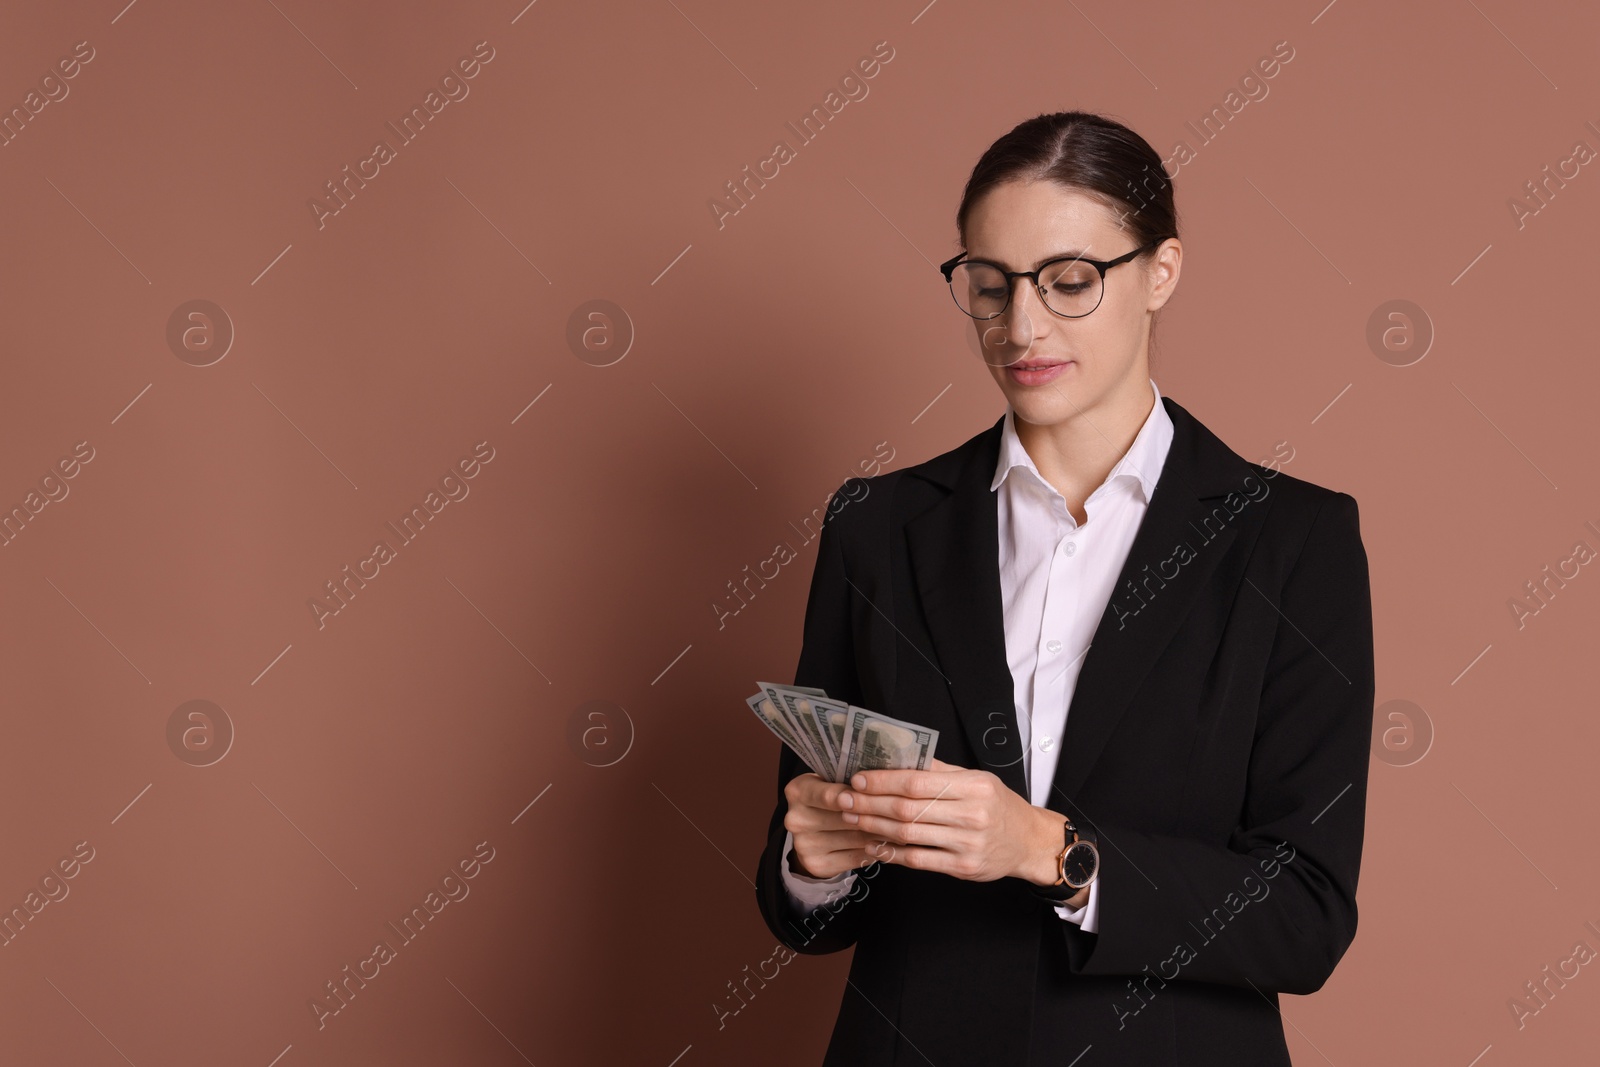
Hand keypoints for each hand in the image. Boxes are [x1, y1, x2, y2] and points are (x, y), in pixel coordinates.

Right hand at [783, 772, 901, 878]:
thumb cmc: (829, 798)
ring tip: (904, 828)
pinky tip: (890, 845)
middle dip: (877, 815)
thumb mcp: (832, 782)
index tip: (877, 795)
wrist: (811, 832)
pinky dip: (876, 851)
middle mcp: (796, 819)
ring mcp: (804, 844)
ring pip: (854, 838)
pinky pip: (855, 858)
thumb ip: (850, 783)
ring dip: (882, 834)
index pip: (828, 794)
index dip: (855, 796)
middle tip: (905, 813)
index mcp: (798, 791)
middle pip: (845, 818)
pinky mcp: (816, 865)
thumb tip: (885, 786)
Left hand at [838, 757, 1074, 892]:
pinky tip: (874, 844)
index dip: (883, 781)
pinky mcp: (963, 867)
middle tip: (844, 799)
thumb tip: (898, 757)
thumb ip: (940, 771)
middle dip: (870, 803)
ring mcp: (968, 844)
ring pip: (910, 835)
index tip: (858, 778)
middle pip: (909, 809)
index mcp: (974, 786)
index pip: (917, 781)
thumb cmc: (998, 806)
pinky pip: (918, 860)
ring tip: (853, 818)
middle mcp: (972, 815)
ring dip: (875, 827)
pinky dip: (892, 853)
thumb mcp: (977, 779)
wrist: (1029, 842)